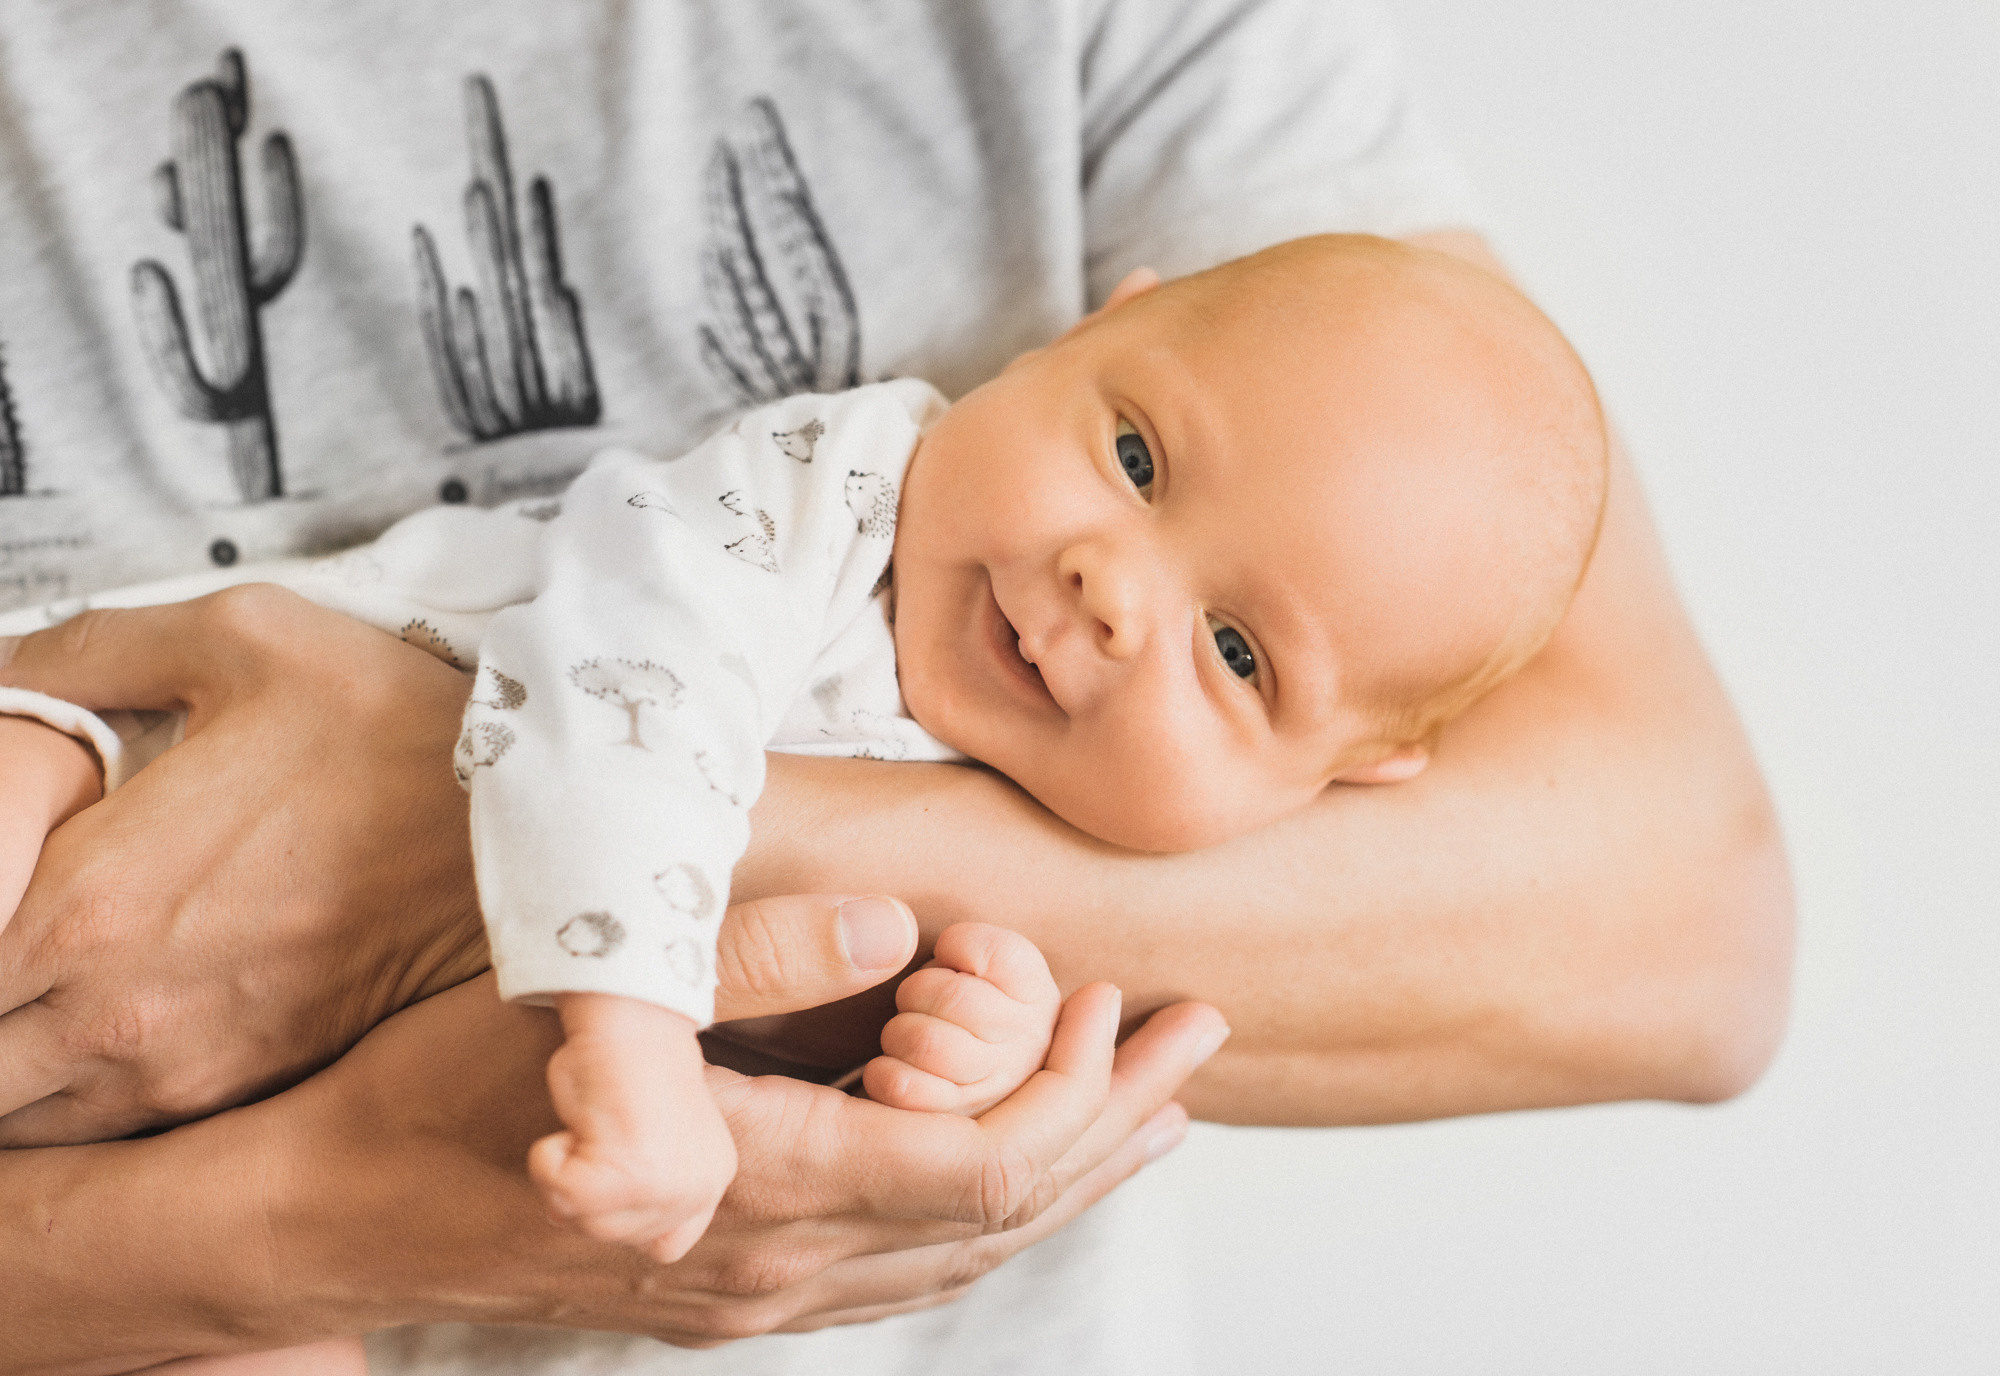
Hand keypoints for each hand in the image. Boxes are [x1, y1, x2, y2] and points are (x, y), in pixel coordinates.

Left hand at [0, 586, 490, 1144]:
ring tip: (43, 983)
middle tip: (22, 933)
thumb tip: (4, 677)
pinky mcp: (243, 1090)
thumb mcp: (248, 636)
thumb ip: (90, 650)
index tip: (12, 878)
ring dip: (8, 1057)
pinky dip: (70, 1097)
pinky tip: (103, 1020)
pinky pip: (104, 1135)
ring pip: (17, 1119)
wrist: (542, 833)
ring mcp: (182, 1069)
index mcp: (90, 902)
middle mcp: (117, 1011)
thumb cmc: (398, 732)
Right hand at [0, 890, 1225, 1366]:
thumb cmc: (438, 1099)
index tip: (1128, 1009)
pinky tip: (1009, 1174)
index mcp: (757, 1185)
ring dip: (1064, 1173)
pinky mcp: (733, 1285)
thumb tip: (895, 933)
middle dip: (1110, 1127)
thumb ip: (746, 965)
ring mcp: (756, 1292)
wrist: (336, 1217)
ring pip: (960, 1250)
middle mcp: (776, 1264)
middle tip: (1195, 1047)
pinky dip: (984, 1210)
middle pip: (998, 1214)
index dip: (1073, 1095)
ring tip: (1144, 1111)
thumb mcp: (578, 1000)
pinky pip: (902, 1265)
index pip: (975, 1168)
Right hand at [531, 994, 737, 1262]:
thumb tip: (605, 1217)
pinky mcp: (627, 1178)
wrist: (631, 1018)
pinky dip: (547, 1161)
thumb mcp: (652, 1138)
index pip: (666, 1246)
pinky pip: (560, 1196)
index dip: (621, 1217)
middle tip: (592, 1133)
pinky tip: (571, 1125)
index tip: (607, 1175)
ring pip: (581, 1221)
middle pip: (611, 1236)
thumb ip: (644, 1183)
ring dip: (564, 1172)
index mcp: (711, 1178)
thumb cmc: (626, 1063)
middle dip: (583, 1191)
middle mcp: (699, 1189)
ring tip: (587, 1124)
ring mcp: (667, 1188)